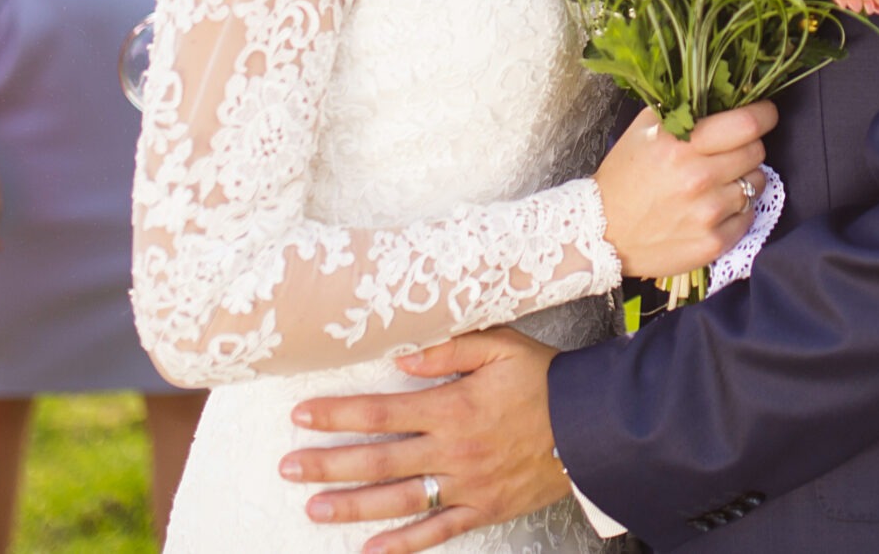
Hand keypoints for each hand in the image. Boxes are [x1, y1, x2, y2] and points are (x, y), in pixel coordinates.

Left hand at [287, 328, 567, 553]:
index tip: (301, 415)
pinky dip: (403, 544)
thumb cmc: (544, 379)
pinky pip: (437, 532)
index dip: (338, 414)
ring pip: (398, 500)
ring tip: (311, 507)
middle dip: (327, 463)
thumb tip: (403, 356)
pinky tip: (370, 550)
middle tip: (287, 466)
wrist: (591, 426)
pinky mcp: (483, 510)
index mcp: (451, 407)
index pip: (380, 411)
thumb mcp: (500, 345)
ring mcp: (465, 486)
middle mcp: (451, 451)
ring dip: (351, 506)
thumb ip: (449, 347)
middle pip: (377, 461)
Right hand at [592, 102, 775, 279]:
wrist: (601, 234)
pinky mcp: (713, 243)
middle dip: (750, 146)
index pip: (747, 124)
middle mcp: (699, 178)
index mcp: (681, 144)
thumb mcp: (643, 130)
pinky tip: (715, 208)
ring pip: (756, 184)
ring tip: (720, 182)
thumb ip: (680, 107)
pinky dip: (737, 210)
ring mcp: (708, 213)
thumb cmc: (624, 176)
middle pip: (756, 151)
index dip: (764, 115)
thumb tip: (719, 91)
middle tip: (732, 151)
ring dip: (745, 179)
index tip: (765, 114)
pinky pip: (748, 217)